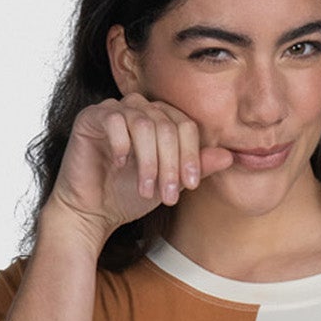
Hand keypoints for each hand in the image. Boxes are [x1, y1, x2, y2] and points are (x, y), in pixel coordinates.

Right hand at [46, 93, 235, 244]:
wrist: (93, 211)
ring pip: (144, 124)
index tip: (190, 186)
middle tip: (169, 196)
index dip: (192, 155)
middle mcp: (139, 109)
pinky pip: (114, 120)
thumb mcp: (170, 182)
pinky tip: (121, 167)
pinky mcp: (90, 118)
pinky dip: (122, 146)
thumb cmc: (129, 195)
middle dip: (171, 164)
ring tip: (147, 189)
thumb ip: (197, 167)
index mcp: (160, 120)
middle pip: (167, 125)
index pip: (186, 125)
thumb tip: (230, 156)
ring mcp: (114, 110)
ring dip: (149, 162)